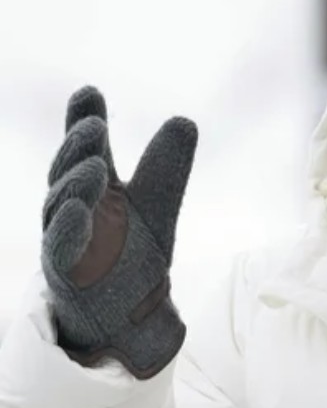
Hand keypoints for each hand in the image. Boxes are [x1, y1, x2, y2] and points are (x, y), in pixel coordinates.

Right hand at [41, 86, 196, 378]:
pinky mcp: (65, 273)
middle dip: (78, 148)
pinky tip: (79, 211)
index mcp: (97, 188)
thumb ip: (166, 167)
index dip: (85, 120)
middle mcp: (75, 208)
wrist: (126, 316)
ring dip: (76, 184)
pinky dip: (69, 228)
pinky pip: (61, 248)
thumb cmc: (131, 254)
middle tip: (94, 126)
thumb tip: (184, 119)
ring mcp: (65, 240)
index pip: (88, 149)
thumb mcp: (156, 205)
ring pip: (61, 207)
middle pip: (68, 171)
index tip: (90, 92)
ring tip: (95, 165)